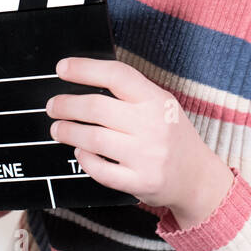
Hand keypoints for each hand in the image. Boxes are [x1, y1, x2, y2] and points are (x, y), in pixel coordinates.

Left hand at [45, 57, 234, 222]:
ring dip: (68, 131)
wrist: (197, 177)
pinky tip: (80, 151)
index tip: (62, 69)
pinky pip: (101, 170)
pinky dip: (84, 159)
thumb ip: (131, 93)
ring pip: (93, 139)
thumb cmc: (173, 135)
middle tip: (53, 106)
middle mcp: (153, 126)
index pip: (117, 75)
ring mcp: (147, 156)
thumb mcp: (162, 104)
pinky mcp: (139, 182)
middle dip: (66, 105)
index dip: (85, 69)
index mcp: (157, 100)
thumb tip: (86, 78)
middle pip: (97, 107)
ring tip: (57, 128)